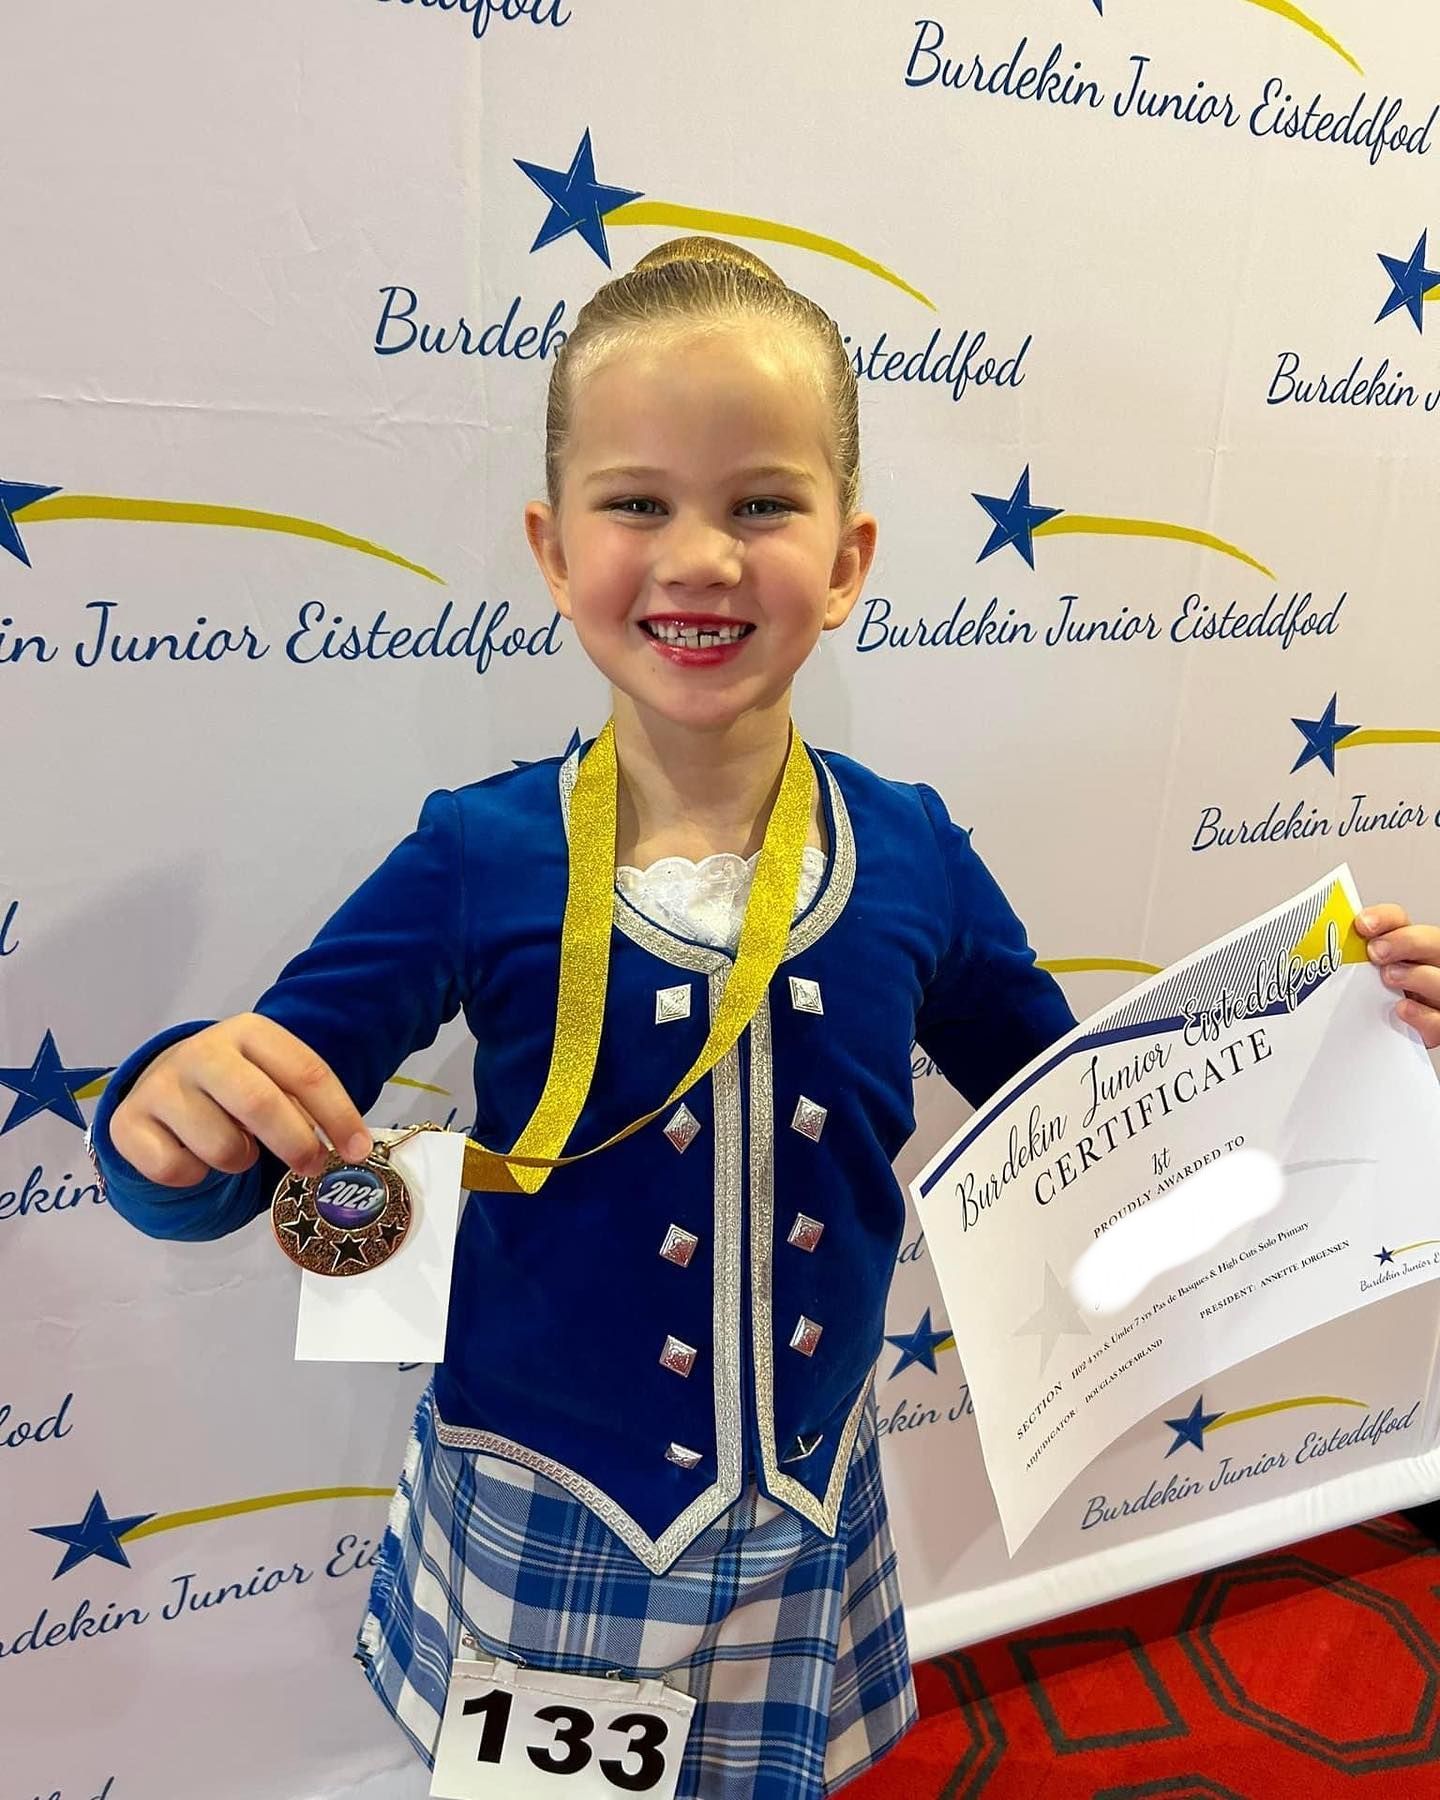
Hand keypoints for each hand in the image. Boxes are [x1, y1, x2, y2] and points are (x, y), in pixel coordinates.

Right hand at [109, 1013, 372, 1187]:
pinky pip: (175, 1169)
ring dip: (240, 1161)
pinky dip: (194, 1177)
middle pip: (260, 1104)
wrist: (160, 1083)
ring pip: (220, 1146)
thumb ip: (305, 1104)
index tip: (359, 1151)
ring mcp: (161, 1085)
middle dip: (296, 1144)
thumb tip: (350, 1149)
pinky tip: (193, 1157)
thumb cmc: (234, 1085)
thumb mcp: (272, 1077)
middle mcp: (203, 1051)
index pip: (305, 1071)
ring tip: (237, 1149)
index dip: (338, 1115)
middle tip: (312, 1167)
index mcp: (249, 1032)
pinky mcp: (127, 1122)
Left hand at [1355, 906, 1439, 1049]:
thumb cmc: (1369, 1002)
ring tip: (1389, 978)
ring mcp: (1436, 995)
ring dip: (1416, 975)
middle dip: (1405, 942)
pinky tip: (1401, 1009)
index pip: (1399, 920)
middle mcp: (1429, 966)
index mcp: (1406, 948)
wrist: (1381, 1042)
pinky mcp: (1437, 1024)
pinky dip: (1422, 1015)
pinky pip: (1439, 1020)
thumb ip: (1350, 962)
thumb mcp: (1361, 977)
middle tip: (1376, 952)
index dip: (1384, 918)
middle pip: (1432, 942)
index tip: (1362, 925)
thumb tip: (1312, 950)